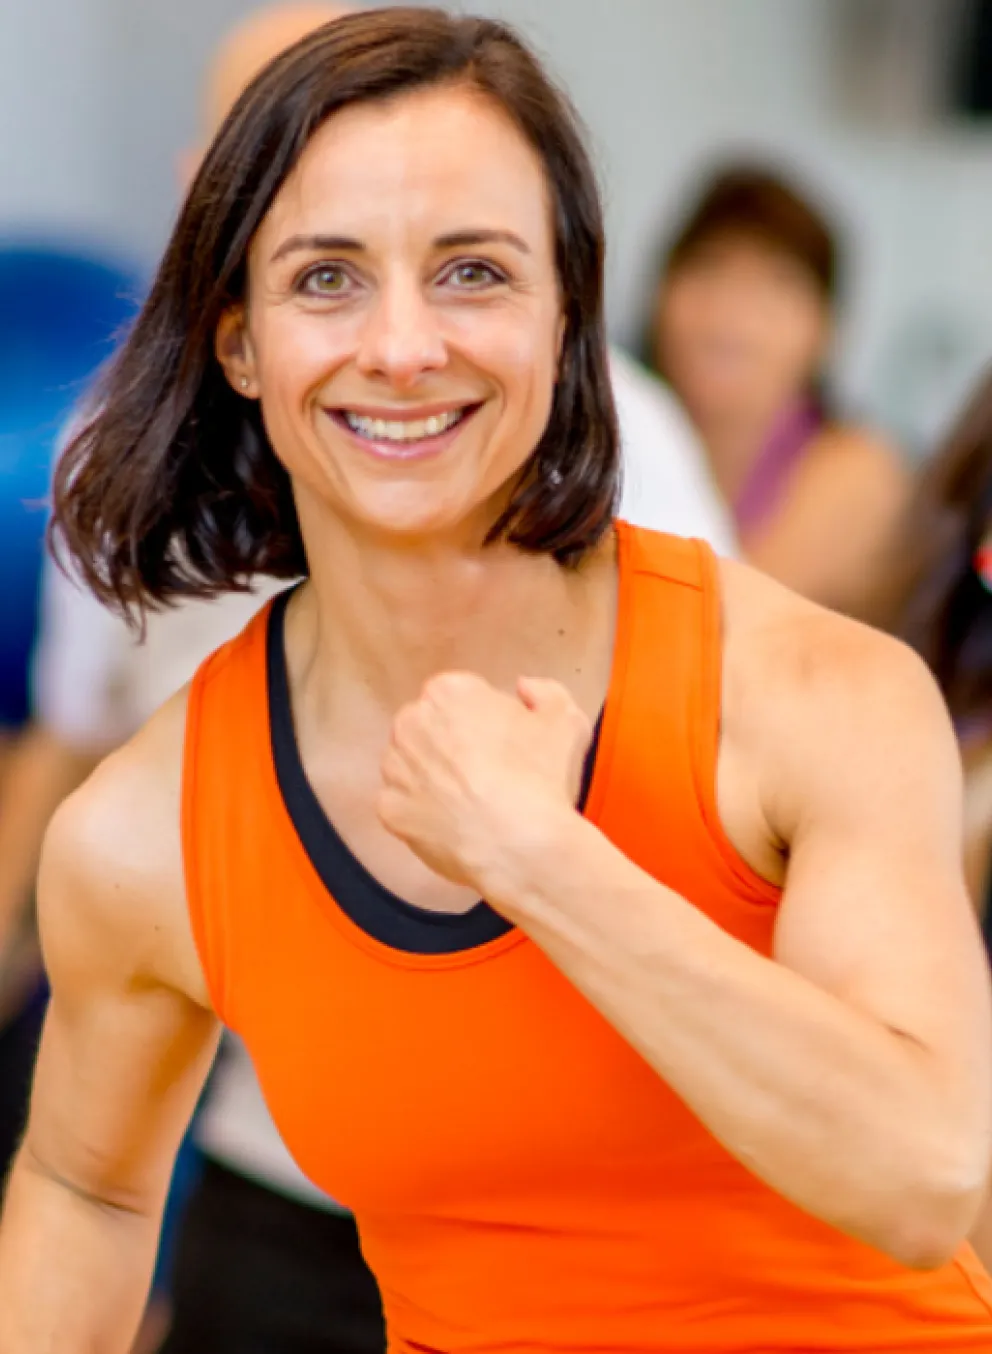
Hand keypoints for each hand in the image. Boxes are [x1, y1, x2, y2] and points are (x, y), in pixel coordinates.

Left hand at [378, 672, 591, 892]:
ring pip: (409, 764)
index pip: (457, 696)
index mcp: (449, 692)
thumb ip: (545, 692)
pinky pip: (401, 805)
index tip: (499, 742)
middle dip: (448, 743)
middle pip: (427, 726)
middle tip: (484, 772)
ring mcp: (395, 767)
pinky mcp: (388, 808)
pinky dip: (421, 813)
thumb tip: (524, 688)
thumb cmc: (542, 778)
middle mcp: (411, 722)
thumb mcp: (565, 721)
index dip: (481, 719)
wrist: (521, 845)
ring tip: (468, 801)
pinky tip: (451, 823)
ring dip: (430, 776)